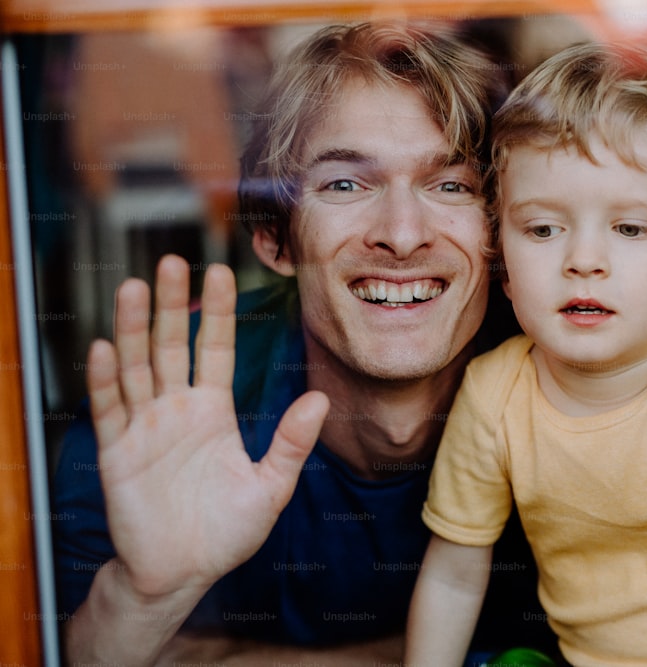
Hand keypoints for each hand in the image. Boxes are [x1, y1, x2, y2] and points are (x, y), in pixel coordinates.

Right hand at [86, 255, 328, 599]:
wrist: (182, 573)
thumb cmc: (227, 532)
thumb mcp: (270, 486)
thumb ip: (291, 443)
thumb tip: (320, 399)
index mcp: (213, 411)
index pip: (216, 350)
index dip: (218, 313)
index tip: (220, 272)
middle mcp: (177, 410)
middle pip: (172, 346)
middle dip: (172, 305)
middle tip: (173, 263)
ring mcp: (144, 428)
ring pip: (137, 367)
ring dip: (135, 329)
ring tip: (136, 288)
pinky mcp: (117, 453)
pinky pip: (110, 411)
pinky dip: (106, 381)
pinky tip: (104, 348)